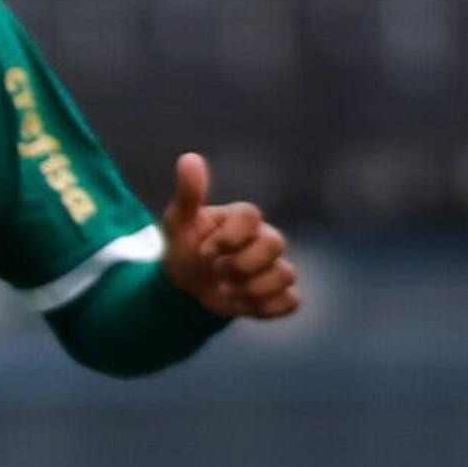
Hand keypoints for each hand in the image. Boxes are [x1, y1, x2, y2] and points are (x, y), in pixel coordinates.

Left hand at [155, 152, 299, 320]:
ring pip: (285, 274)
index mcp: (242, 219)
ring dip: (251, 289)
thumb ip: (188, 194)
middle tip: (216, 272)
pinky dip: (265, 308)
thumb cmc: (184, 249)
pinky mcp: (277, 295)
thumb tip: (189, 159)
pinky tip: (241, 305)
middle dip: (241, 264)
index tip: (205, 251)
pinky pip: (290, 301)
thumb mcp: (178, 223)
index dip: (228, 236)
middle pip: (274, 244)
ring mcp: (273, 267)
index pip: (251, 215)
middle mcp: (264, 239)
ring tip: (225, 291)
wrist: (184, 289)